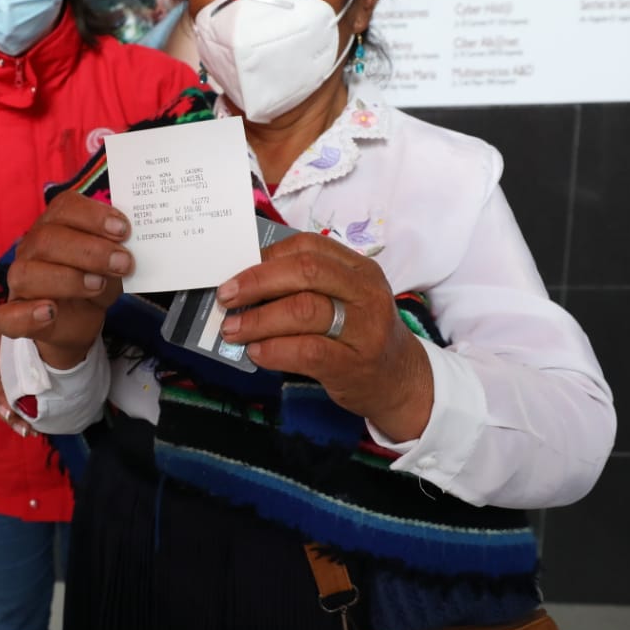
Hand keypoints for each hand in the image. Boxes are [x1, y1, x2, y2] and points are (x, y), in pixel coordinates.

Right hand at [0, 192, 133, 368]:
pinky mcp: (15, 314)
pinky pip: (7, 316)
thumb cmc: (94, 283)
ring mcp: (20, 281)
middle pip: (47, 238)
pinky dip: (27, 314)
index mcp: (56, 225)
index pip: (64, 207)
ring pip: (27, 273)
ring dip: (68, 278)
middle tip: (123, 262)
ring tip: (99, 285)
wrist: (78, 321)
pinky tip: (50, 312)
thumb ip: (118, 256)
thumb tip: (130, 251)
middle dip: (90, 250)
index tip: (123, 229)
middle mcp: (33, 248)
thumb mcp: (112, 267)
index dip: (93, 215)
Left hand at [214, 233, 433, 440]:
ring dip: (258, 319)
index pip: (308, 247)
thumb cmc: (361, 336)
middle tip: (226, 297)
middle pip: (305, 272)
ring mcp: (364, 329)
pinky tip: (257, 352)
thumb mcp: (346, 301)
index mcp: (359, 269)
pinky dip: (274, 350)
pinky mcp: (354, 364)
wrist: (403, 382)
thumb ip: (308, 287)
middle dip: (257, 282)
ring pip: (303, 310)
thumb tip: (248, 283)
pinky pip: (307, 351)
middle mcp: (365, 293)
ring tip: (233, 329)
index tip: (237, 271)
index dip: (267, 257)